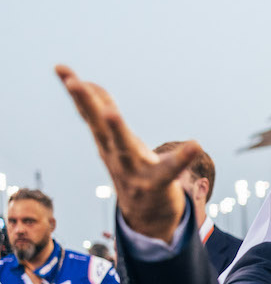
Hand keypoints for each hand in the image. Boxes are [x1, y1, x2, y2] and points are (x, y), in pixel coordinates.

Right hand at [56, 66, 198, 241]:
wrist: (147, 215)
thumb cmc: (132, 168)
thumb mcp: (117, 139)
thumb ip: (105, 113)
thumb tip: (91, 85)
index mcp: (106, 142)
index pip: (88, 112)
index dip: (77, 91)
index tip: (60, 68)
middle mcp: (115, 154)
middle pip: (98, 126)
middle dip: (86, 104)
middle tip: (74, 83)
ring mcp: (134, 170)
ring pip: (124, 147)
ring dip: (116, 129)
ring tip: (109, 112)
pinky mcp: (156, 184)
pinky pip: (171, 170)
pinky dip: (183, 158)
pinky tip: (196, 145)